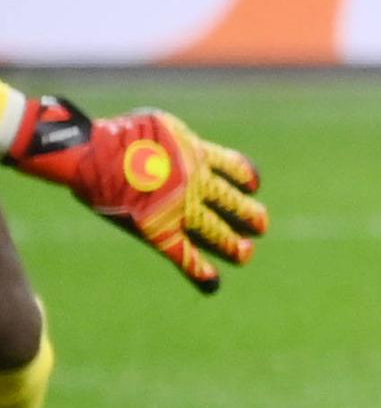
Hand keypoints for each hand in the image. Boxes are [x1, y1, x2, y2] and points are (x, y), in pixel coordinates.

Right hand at [3, 95, 265, 293]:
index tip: (254, 185)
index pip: (234, 167)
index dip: (246, 178)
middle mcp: (196, 183)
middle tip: (261, 227)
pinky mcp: (157, 230)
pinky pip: (183, 254)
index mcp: (197, 154)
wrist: (93, 152)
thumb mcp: (160, 125)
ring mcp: (178, 208)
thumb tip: (187, 148)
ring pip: (214, 231)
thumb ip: (179, 141)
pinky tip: (212, 282)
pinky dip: (198, 270)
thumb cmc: (119, 135)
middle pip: (232, 202)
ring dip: (231, 245)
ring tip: (245, 255)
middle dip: (249, 215)